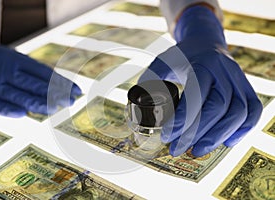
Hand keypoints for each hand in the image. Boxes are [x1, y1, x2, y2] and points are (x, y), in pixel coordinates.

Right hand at [0, 43, 80, 116]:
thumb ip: (30, 71)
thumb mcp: (11, 58)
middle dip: (56, 94)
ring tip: (56, 109)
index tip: (77, 91)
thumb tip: (57, 86)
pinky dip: (7, 109)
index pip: (45, 73)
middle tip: (72, 101)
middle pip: (35, 85)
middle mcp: (6, 70)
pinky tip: (23, 114)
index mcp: (16, 59)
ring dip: (39, 103)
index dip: (62, 83)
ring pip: (18, 95)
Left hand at [140, 5, 261, 156]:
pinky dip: (241, 129)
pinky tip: (225, 142)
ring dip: (218, 136)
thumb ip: (150, 81)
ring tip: (198, 151)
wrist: (206, 44)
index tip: (167, 136)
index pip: (196, 93)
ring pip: (238, 112)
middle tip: (178, 149)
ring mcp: (239, 80)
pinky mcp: (247, 89)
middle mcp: (225, 71)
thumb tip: (139, 104)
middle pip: (218, 106)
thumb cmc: (183, 57)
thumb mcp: (163, 62)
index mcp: (203, 63)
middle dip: (197, 132)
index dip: (183, 118)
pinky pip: (252, 112)